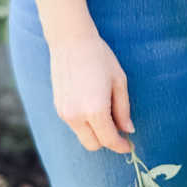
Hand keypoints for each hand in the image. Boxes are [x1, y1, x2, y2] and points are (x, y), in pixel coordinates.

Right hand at [49, 29, 134, 153]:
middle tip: (119, 129)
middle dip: (107, 141)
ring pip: (82, 136)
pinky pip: (74, 125)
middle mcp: (77, 116)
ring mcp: (64, 113)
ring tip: (106, 111)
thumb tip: (128, 130)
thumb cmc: (100, 57)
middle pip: (93, 145)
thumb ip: (123, 109)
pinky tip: (92, 104)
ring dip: (95, 132)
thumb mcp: (119, 81)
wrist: (71, 41)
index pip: (109, 139)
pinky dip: (85, 123)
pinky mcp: (58, 108)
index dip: (121, 145)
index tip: (129, 145)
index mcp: (95, 110)